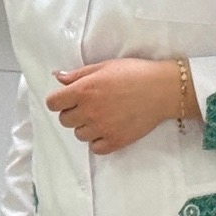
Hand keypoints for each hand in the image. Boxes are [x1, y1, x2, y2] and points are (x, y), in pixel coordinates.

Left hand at [44, 58, 184, 154]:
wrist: (162, 89)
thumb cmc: (134, 73)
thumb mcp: (104, 66)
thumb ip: (78, 74)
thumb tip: (58, 78)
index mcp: (83, 90)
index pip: (53, 103)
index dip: (59, 100)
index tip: (68, 98)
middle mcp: (89, 111)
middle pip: (64, 120)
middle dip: (72, 112)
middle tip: (88, 105)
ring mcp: (102, 128)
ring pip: (79, 135)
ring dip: (86, 127)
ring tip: (101, 117)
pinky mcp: (115, 141)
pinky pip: (95, 148)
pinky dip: (98, 141)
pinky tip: (107, 129)